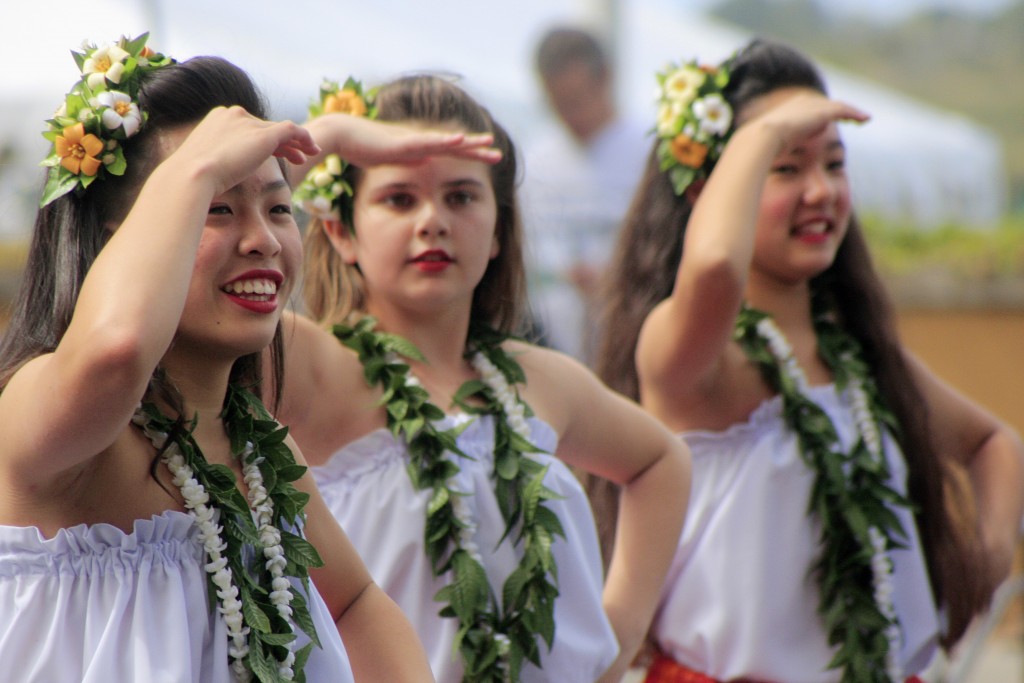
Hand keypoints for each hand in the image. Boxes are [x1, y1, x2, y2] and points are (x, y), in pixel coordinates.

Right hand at [170, 106, 320, 193]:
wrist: (193, 175)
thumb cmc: (193, 177)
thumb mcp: (204, 163)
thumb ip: (217, 160)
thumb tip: (220, 171)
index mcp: (218, 119)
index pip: (249, 127)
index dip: (266, 140)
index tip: (276, 154)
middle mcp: (234, 115)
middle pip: (266, 127)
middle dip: (284, 142)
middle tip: (298, 156)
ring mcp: (250, 122)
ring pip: (282, 129)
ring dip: (298, 141)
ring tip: (310, 153)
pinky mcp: (265, 134)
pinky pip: (292, 130)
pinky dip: (304, 137)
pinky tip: (313, 148)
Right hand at [308, 112, 501, 167]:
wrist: (341, 136)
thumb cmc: (361, 147)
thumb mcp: (391, 161)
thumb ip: (408, 161)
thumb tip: (424, 163)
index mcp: (418, 150)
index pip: (450, 155)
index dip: (470, 157)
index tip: (488, 159)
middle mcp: (420, 143)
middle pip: (455, 148)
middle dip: (478, 151)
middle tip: (499, 154)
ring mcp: (413, 141)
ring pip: (447, 143)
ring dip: (468, 144)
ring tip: (489, 143)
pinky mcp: (403, 142)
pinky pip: (429, 142)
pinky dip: (445, 142)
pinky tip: (461, 140)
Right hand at [746, 91, 869, 153]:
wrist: (762, 140)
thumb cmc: (760, 149)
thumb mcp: (768, 147)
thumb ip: (776, 149)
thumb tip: (771, 160)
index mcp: (788, 108)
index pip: (810, 108)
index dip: (822, 114)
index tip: (829, 122)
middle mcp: (801, 102)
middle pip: (825, 104)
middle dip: (838, 109)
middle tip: (851, 116)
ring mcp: (812, 105)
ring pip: (838, 106)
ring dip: (852, 111)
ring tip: (863, 118)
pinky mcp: (822, 112)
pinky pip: (844, 110)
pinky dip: (855, 114)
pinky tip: (865, 120)